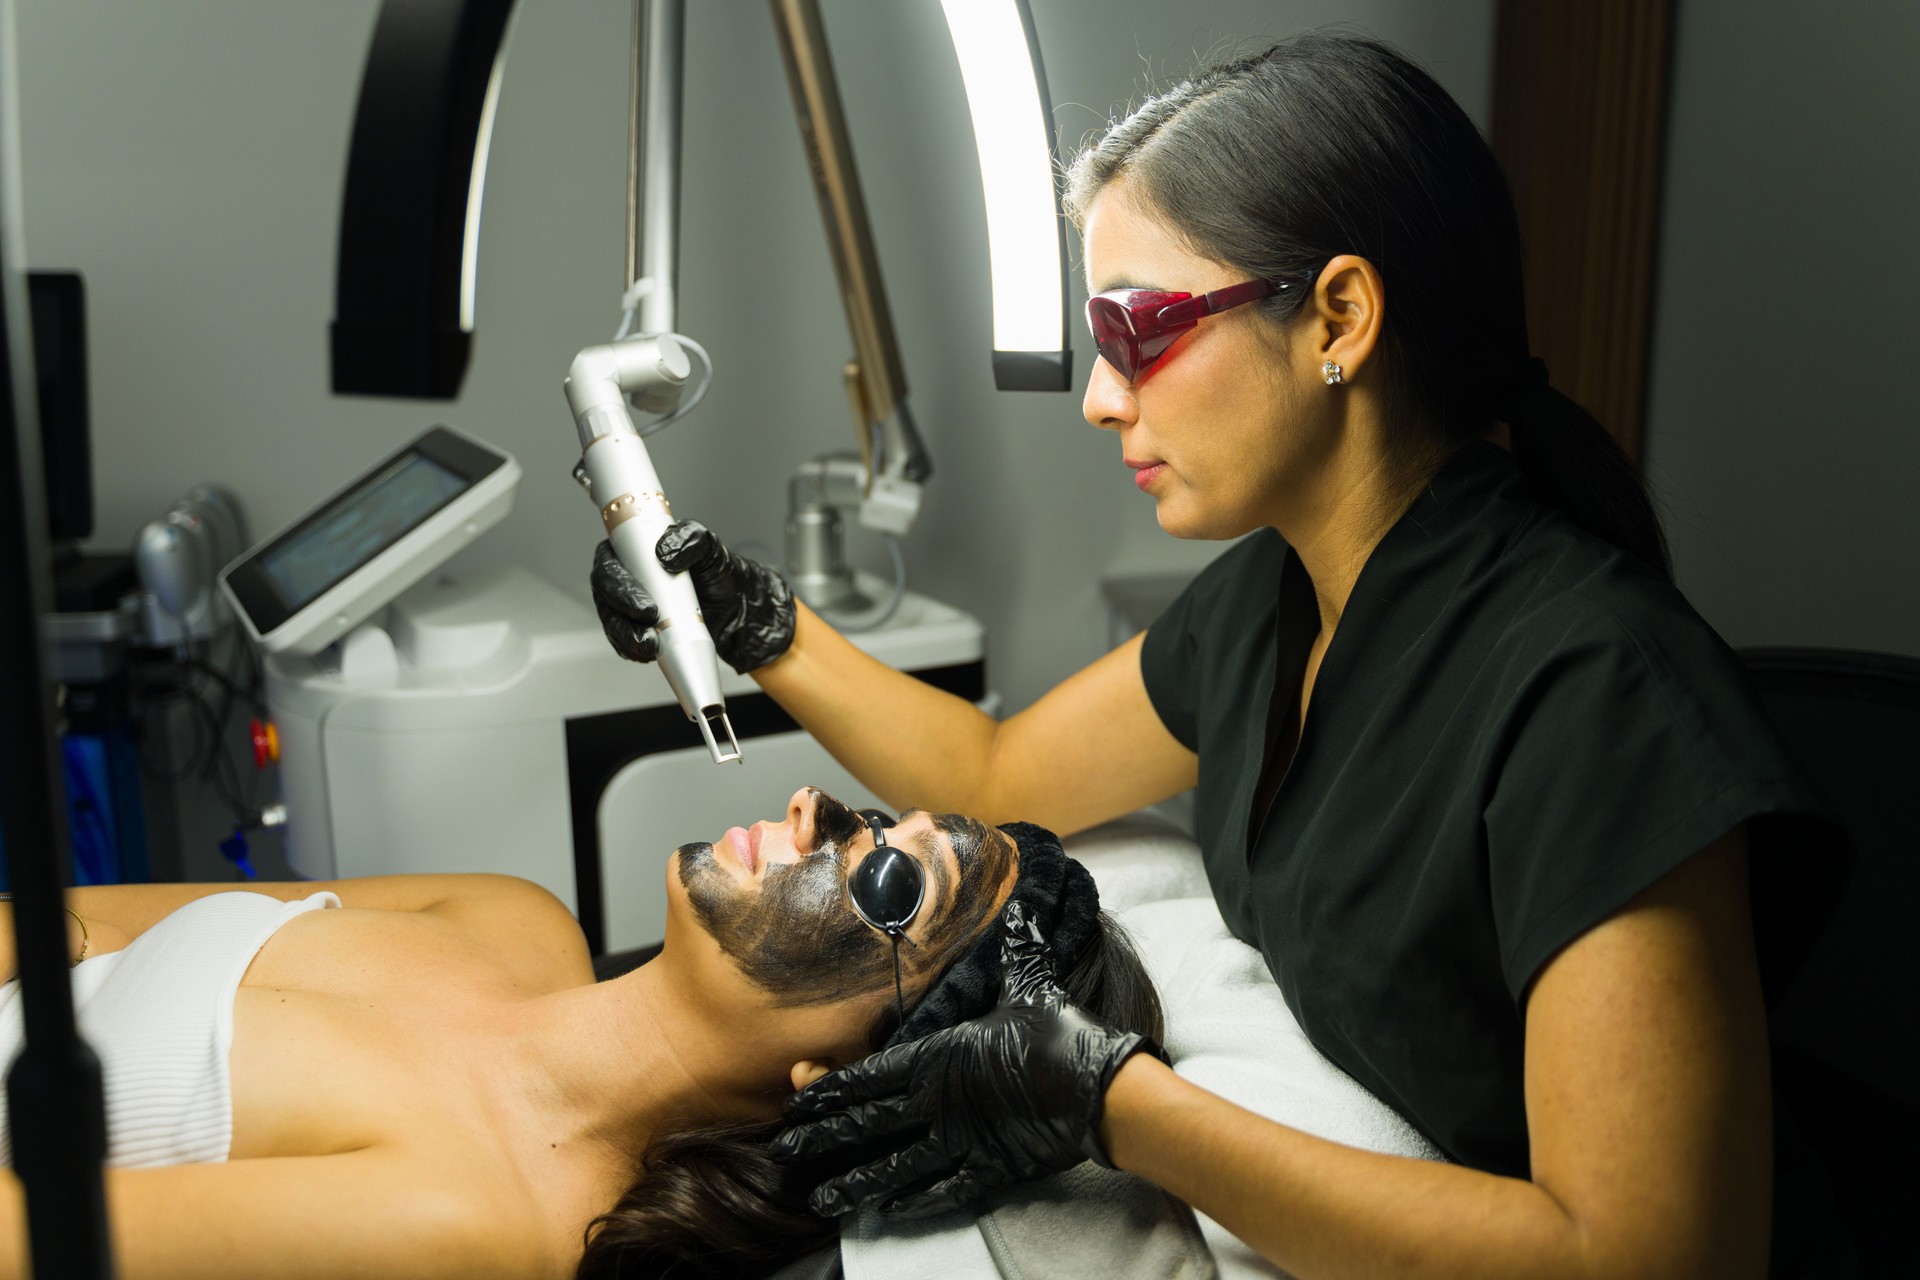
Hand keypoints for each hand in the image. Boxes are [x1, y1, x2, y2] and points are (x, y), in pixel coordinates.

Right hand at [588, 520, 795, 672]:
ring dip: (627, 638)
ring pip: (613, 624)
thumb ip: (689, 537)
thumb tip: (665, 553)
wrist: (733, 603)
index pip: (608, 566)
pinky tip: (649, 653)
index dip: (618, 587)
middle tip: (649, 625)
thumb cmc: (715, 569)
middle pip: (606, 599)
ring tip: (650, 646)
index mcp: (631, 551)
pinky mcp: (638, 628)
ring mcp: (628, 606)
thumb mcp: (708, 545)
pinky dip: (633, 650)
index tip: (644, 605)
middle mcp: (625, 578)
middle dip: (622, 617)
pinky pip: (624, 642)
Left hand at [772, 901, 1159, 1217]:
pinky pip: (939, 1190)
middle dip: (821, 1136)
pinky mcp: (987, 1171)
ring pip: (891, 1167)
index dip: (830, 1087)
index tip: (797, 1097)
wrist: (1100, 1089)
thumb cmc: (1062, 1032)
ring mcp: (960, 1141)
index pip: (870, 1073)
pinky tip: (885, 1209)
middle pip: (865, 1123)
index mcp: (940, 1055)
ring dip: (852, 1182)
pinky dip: (910, 1201)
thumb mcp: (1032, 984)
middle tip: (784, 1149)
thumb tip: (1020, 912)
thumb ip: (1016, 953)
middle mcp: (938, 1102)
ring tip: (819, 1198)